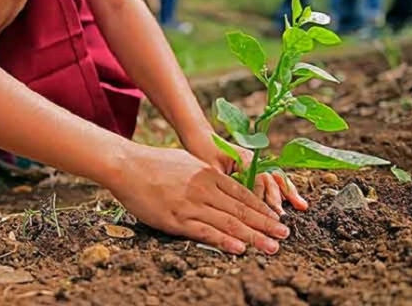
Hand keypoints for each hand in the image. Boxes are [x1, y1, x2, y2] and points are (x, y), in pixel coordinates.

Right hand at [108, 145, 290, 254]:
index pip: (243, 194)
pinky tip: (239, 249)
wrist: (127, 165)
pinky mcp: (176, 219)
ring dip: (253, 236)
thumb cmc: (154, 163)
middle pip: (241, 210)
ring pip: (228, 223)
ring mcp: (191, 204)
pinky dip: (224, 241)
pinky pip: (204, 232)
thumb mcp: (187, 162)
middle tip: (284, 235)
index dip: (262, 208)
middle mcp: (204, 189)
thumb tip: (220, 182)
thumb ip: (206, 174)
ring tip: (271, 246)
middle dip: (265, 224)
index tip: (277, 219)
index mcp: (208, 174)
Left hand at [181, 128, 307, 214]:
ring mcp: (257, 164)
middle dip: (276, 199)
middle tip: (280, 217)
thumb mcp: (210, 168)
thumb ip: (224, 182)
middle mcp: (254, 160)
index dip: (261, 196)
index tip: (266, 212)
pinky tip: (297, 202)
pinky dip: (285, 190)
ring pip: (276, 179)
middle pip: (270, 179)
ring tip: (301, 206)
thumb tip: (231, 203)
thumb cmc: (203, 152)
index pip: (257, 179)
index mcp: (244, 158)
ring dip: (288, 193)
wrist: (201, 137)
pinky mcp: (256, 169)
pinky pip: (273, 180)